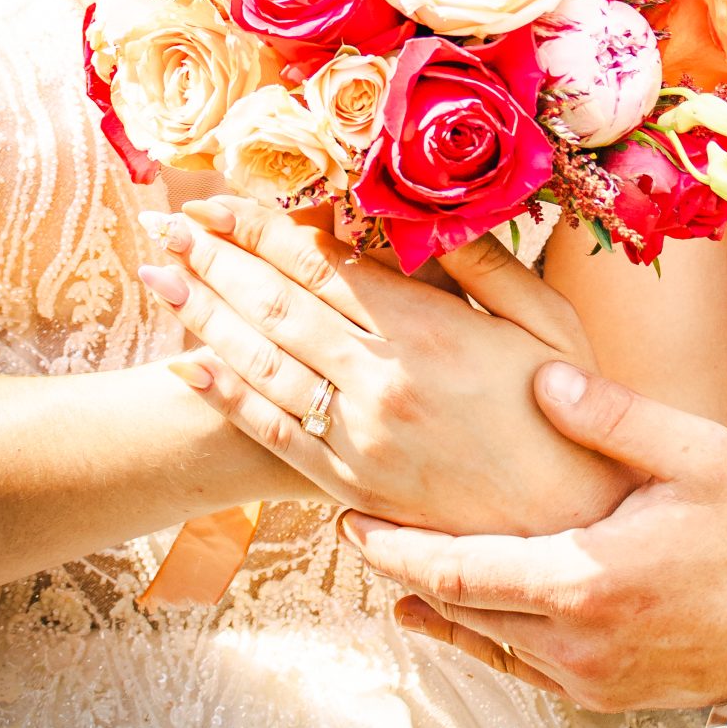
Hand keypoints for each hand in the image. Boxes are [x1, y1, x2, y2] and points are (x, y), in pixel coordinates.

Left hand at [140, 201, 632, 535]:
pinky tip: (185, 364)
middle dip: (213, 260)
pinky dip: (222, 394)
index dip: (260, 229)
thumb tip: (424, 214)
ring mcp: (358, 437)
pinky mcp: (349, 483)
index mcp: (427, 329)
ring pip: (260, 363)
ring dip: (200, 316)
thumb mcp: (548, 321)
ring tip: (157, 277)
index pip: (320, 264)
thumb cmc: (567, 412)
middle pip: (274, 305)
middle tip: (164, 224)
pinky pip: (270, 432)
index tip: (217, 200)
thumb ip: (485, 263)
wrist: (569, 526)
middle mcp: (381, 379)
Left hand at [345, 361, 726, 710]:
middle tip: (352, 527)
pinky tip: (440, 615)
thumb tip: (541, 375)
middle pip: (458, 607)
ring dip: (434, 600)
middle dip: (401, 567)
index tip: (351, 520)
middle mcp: (572, 641)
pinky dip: (472, 636)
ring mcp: (584, 676)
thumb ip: (613, 415)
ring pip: (482, 639)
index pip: (461, 568)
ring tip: (385, 561)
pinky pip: (515, 665)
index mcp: (585, 579)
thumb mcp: (695, 454)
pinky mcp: (599, 693)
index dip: (397, 546)